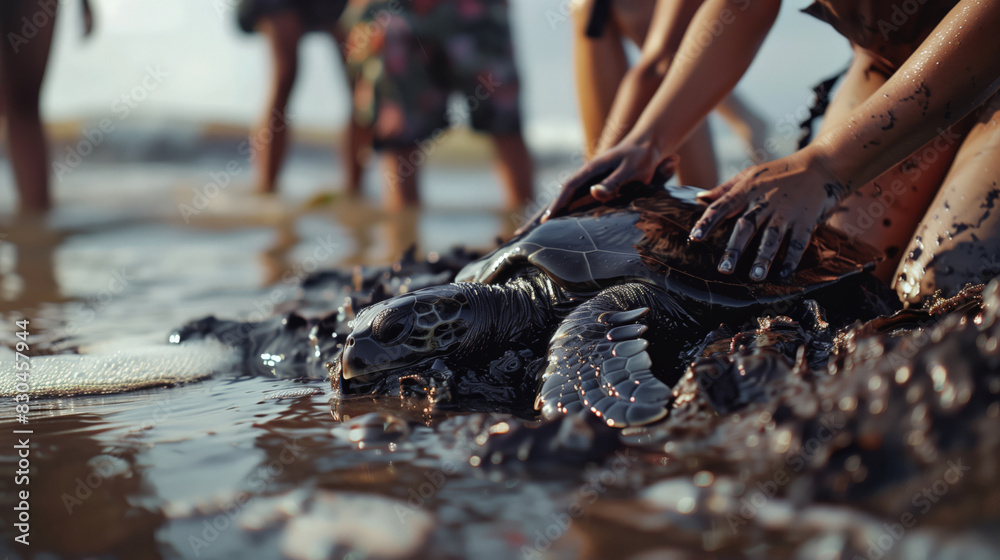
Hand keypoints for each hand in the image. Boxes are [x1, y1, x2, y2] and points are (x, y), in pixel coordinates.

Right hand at [516, 138, 675, 234]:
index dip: (557, 205)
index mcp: (591, 170)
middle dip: (542, 213)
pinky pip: (573, 203)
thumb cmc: (641, 158)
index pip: (569, 189)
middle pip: (559, 196)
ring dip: (546, 216)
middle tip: (522, 232)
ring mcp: (587, 182)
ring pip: (563, 201)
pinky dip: (560, 214)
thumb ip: (614, 181)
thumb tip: (593, 192)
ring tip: (529, 233)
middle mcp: (585, 176)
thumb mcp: (631, 169)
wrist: (646, 144)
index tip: (545, 221)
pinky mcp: (593, 188)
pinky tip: (554, 225)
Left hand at [689, 149, 848, 279]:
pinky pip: (798, 241)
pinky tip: (783, 274)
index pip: (722, 206)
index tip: (694, 237)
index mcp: (747, 189)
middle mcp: (765, 201)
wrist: (821, 166)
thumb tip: (699, 198)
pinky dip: (791, 258)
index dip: (707, 221)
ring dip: (764, 258)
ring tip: (755, 277)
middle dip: (735, 248)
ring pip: (772, 236)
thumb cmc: (780, 172)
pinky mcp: (806, 219)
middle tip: (724, 269)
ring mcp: (786, 211)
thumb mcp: (750, 174)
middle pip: (747, 226)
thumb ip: (725, 188)